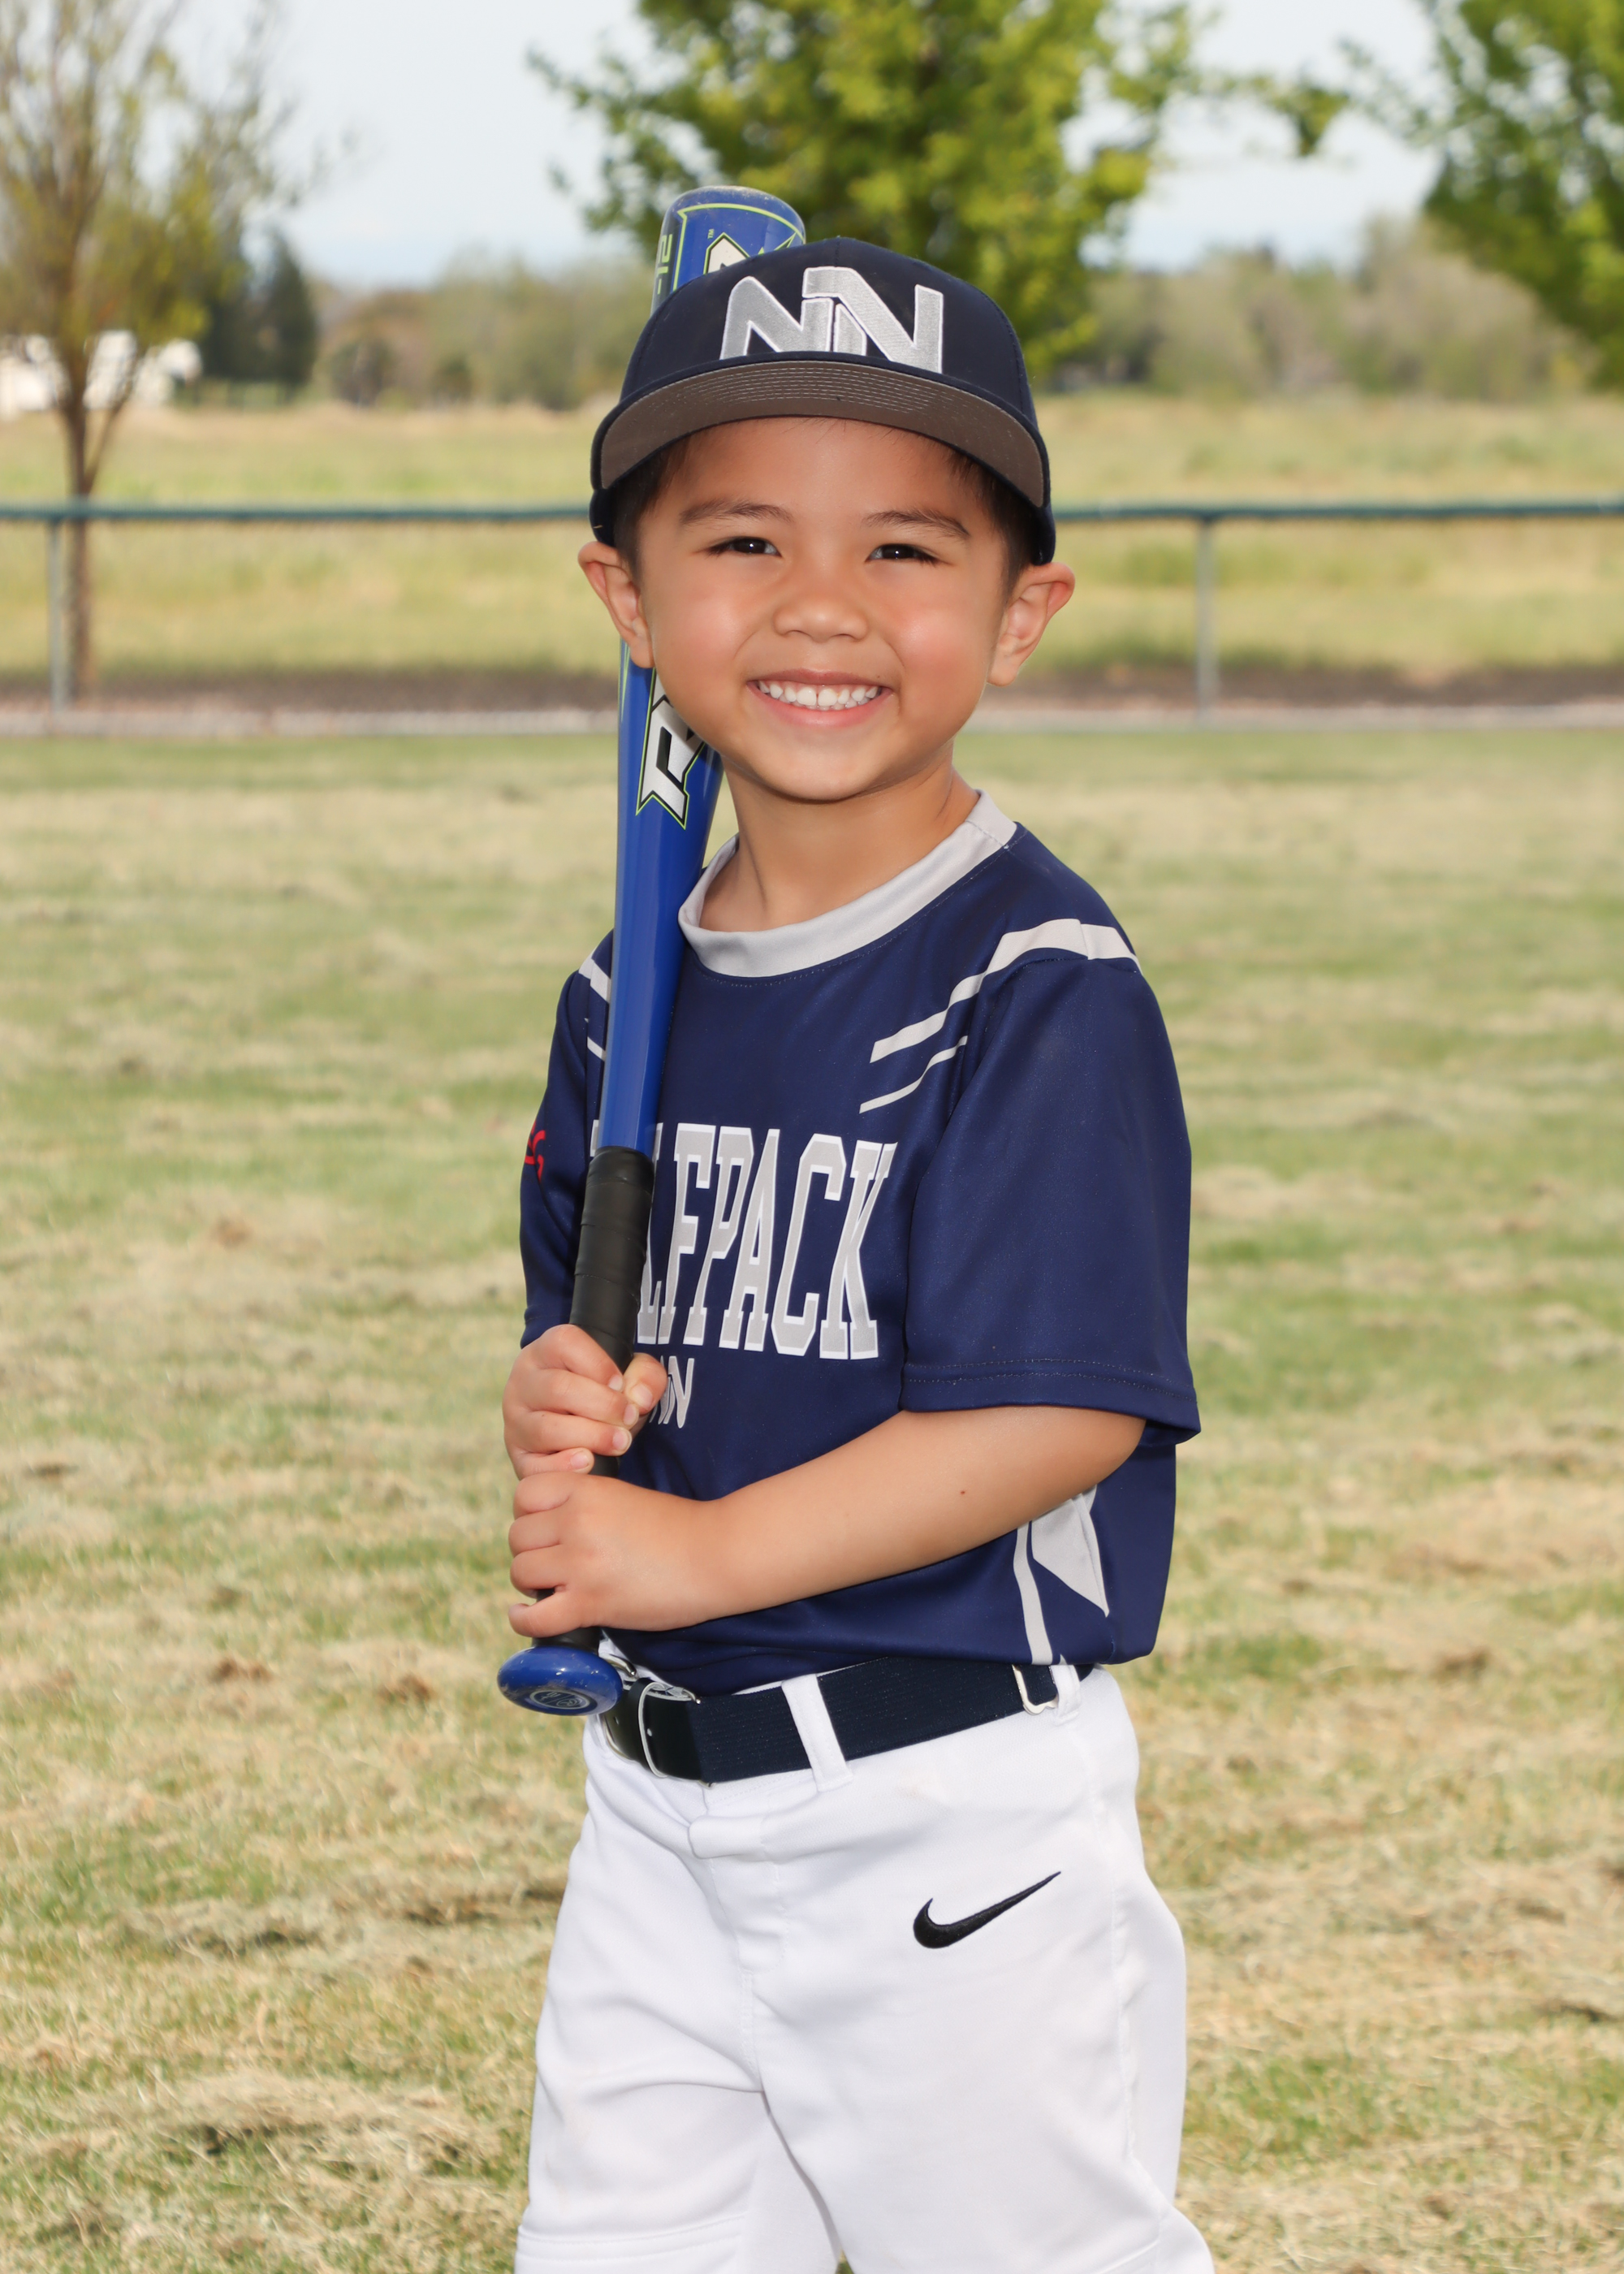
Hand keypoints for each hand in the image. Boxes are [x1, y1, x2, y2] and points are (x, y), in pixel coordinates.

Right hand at [502, 1323, 666, 1477]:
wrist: (581, 1429)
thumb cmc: (603, 1396)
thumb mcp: (629, 1377)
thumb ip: (646, 1376)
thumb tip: (639, 1398)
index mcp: (546, 1352)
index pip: (564, 1342)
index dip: (599, 1364)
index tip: (621, 1384)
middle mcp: (524, 1383)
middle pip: (557, 1388)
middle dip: (603, 1405)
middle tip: (628, 1418)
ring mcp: (516, 1421)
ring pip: (546, 1428)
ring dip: (591, 1437)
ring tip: (620, 1442)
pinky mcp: (520, 1457)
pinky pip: (535, 1466)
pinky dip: (565, 1466)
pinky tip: (589, 1461)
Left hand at [508, 1470, 728, 1634]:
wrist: (715, 1555)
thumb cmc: (679, 1528)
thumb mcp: (624, 1496)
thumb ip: (586, 1503)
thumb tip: (550, 1525)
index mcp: (587, 1490)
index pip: (525, 1494)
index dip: (529, 1513)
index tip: (545, 1529)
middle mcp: (577, 1522)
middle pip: (518, 1535)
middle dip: (531, 1550)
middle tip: (553, 1562)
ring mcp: (581, 1564)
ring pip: (520, 1572)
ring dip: (530, 1583)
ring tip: (551, 1588)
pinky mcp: (590, 1603)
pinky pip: (533, 1618)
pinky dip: (524, 1620)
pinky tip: (528, 1614)